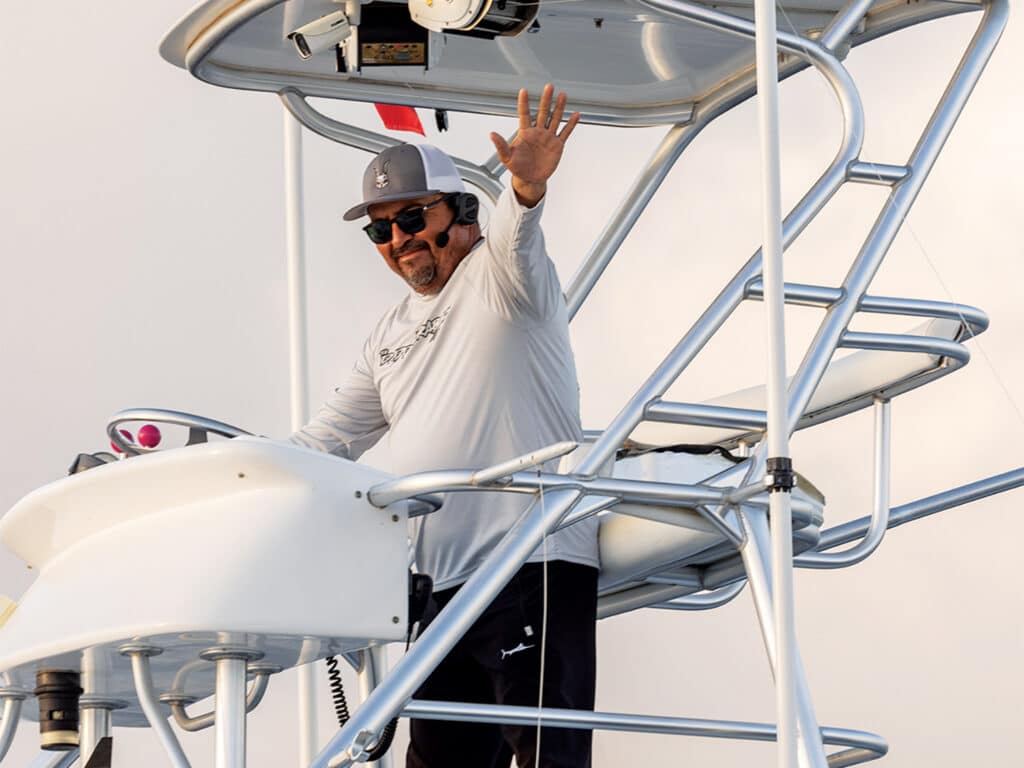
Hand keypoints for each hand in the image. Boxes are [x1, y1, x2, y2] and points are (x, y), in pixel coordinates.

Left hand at [489, 84, 579, 207]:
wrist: (530, 179)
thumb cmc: (517, 167)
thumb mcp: (506, 157)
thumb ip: (500, 145)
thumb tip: (491, 134)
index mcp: (525, 132)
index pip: (524, 114)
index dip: (524, 102)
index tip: (523, 90)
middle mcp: (538, 131)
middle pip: (542, 112)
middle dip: (546, 100)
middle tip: (549, 86)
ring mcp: (548, 137)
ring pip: (555, 119)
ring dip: (559, 107)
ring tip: (563, 95)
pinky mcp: (557, 145)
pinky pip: (565, 132)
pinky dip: (570, 124)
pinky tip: (576, 114)